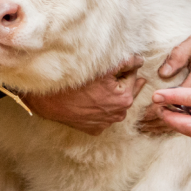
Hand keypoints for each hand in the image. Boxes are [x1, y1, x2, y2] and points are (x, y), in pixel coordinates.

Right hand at [24, 55, 145, 135]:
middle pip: (125, 91)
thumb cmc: (76, 82)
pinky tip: (91, 100)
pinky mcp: (95, 129)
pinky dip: (100, 107)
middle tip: (106, 74)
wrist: (50, 99)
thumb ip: (127, 62)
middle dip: (120, 82)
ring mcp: (107, 124)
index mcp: (125, 98)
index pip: (132, 75)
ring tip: (97, 88)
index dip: (124, 67)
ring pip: (115, 104)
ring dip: (111, 95)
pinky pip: (103, 115)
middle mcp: (119, 114)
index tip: (113, 64)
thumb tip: (140, 60)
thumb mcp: (103, 68)